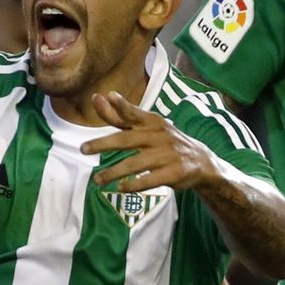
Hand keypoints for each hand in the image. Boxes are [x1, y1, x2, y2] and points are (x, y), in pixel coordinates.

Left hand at [83, 92, 216, 192]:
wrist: (201, 161)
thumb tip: (98, 98)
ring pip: (136, 163)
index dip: (122, 105)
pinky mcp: (174, 173)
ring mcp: (167, 154)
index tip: (108, 96)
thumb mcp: (147, 127)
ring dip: (115, 172)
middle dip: (103, 144)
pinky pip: (151, 179)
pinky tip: (121, 188)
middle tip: (83, 149)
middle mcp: (158, 135)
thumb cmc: (165, 142)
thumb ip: (120, 116)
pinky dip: (135, 184)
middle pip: (127, 139)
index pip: (134, 113)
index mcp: (152, 122)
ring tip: (98, 180)